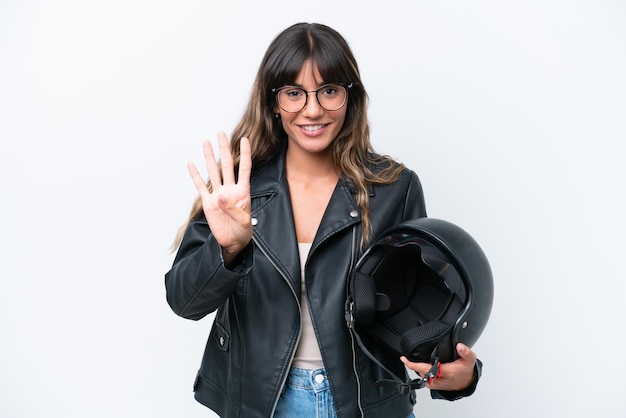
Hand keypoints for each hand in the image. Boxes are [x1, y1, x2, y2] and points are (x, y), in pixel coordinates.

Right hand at [187, 132, 251, 264]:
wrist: (232, 243)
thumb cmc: (243, 232)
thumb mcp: (244, 222)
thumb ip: (234, 208)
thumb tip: (220, 196)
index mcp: (243, 192)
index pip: (244, 168)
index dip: (245, 154)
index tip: (244, 139)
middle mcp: (230, 190)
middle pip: (226, 165)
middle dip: (224, 149)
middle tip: (221, 134)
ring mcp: (218, 195)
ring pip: (213, 172)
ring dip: (209, 158)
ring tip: (206, 142)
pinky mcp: (208, 203)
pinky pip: (200, 186)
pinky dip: (195, 176)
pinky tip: (191, 164)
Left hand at [401, 343, 476, 391]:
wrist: (468, 382)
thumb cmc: (466, 371)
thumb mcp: (470, 359)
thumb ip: (465, 352)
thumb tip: (460, 346)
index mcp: (445, 372)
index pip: (425, 368)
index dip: (412, 364)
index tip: (404, 359)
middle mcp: (438, 380)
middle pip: (420, 371)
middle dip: (414, 363)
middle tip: (410, 356)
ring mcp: (435, 384)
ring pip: (421, 374)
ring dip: (418, 367)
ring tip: (416, 360)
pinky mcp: (434, 385)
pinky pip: (424, 378)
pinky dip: (421, 371)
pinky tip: (423, 365)